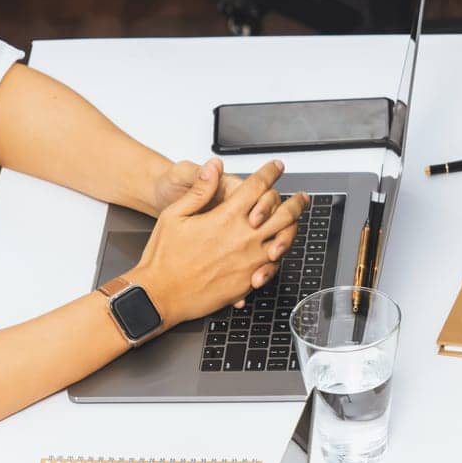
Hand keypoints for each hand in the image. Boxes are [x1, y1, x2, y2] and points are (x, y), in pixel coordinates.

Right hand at [126, 159, 306, 328]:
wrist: (159, 296)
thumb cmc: (163, 257)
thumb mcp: (174, 216)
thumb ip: (199, 190)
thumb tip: (213, 167)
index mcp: (226, 218)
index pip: (257, 187)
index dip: (270, 173)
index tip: (276, 167)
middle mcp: (243, 238)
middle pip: (283, 213)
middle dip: (296, 202)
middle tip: (302, 197)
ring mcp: (250, 261)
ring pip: (284, 240)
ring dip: (294, 227)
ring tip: (297, 222)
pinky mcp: (248, 281)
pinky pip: (273, 267)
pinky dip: (279, 257)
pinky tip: (279, 251)